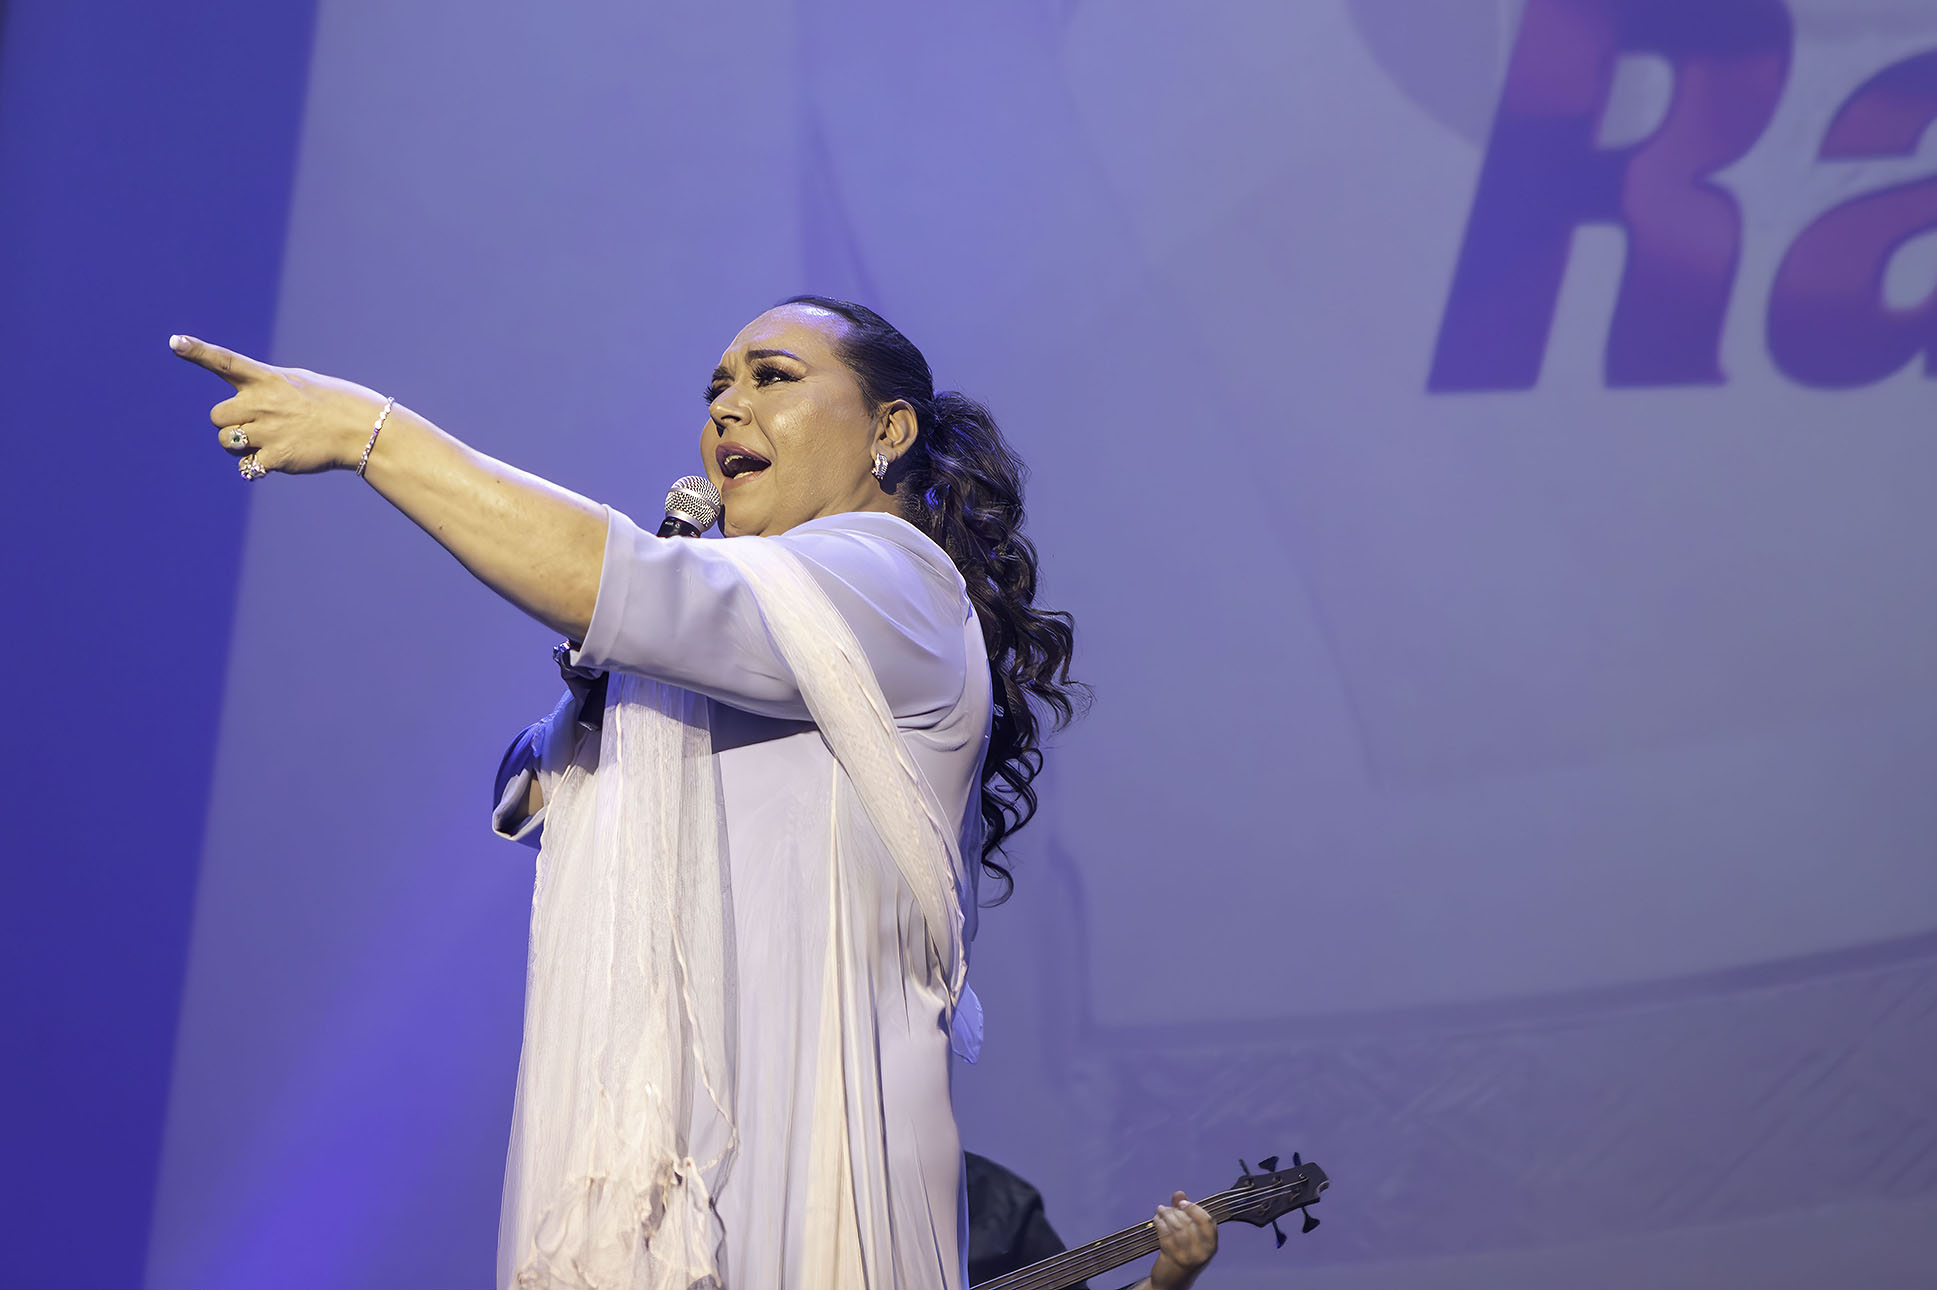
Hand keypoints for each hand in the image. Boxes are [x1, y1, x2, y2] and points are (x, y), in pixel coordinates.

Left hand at [170, 334, 387, 474]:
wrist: (361, 430)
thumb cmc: (331, 403)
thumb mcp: (297, 383)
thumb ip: (264, 388)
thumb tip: (240, 407)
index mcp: (267, 379)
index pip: (226, 361)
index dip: (198, 352)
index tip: (176, 342)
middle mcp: (263, 403)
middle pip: (216, 416)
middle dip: (229, 423)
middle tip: (257, 424)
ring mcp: (268, 430)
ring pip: (226, 441)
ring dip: (239, 444)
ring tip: (268, 440)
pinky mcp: (277, 456)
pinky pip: (247, 466)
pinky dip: (255, 465)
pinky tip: (277, 458)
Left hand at [1149, 1191, 1216, 1289]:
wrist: (1173, 1282)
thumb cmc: (1183, 1255)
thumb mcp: (1190, 1236)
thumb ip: (1185, 1213)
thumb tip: (1179, 1193)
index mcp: (1211, 1246)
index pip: (1207, 1221)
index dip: (1194, 1209)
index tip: (1182, 1203)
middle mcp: (1202, 1252)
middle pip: (1189, 1222)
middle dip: (1175, 1211)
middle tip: (1166, 1207)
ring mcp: (1187, 1256)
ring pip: (1176, 1227)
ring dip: (1166, 1215)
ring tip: (1160, 1211)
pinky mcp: (1172, 1258)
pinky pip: (1165, 1234)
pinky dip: (1160, 1224)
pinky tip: (1156, 1220)